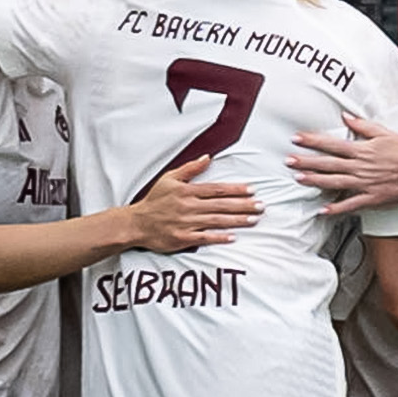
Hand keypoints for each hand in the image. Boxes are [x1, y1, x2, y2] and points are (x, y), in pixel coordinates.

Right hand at [129, 155, 261, 250]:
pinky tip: (233, 237)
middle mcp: (189, 207)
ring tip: (254, 219)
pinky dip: (219, 237)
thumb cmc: (154, 201)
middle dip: (243, 205)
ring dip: (237, 220)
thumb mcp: (169, 179)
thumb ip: (190, 169)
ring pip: (217, 220)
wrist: (136, 223)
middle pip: (221, 205)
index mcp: (187, 191)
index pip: (216, 189)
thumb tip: (207, 158)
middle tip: (261, 206)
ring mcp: (186, 223)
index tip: (252, 190)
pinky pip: (204, 238)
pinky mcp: (183, 238)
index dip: (235, 189)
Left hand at [289, 114, 397, 212]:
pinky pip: (351, 204)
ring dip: (315, 181)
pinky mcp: (373, 197)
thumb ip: (363, 125)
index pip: (332, 144)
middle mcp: (361, 166)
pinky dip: (337, 208)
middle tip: (289, 161)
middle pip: (328, 163)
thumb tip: (345, 116)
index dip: (312, 141)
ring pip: (335, 182)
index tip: (297, 139)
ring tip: (299, 179)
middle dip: (306, 162)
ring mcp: (365, 183)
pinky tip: (323, 210)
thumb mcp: (384, 132)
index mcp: (363, 149)